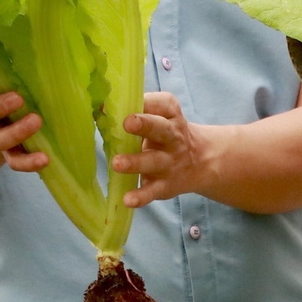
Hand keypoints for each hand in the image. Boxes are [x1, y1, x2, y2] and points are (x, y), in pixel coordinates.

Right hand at [0, 66, 46, 171]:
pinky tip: (44, 159)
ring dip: (13, 133)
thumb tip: (48, 46)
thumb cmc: (15, 84)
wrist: (9, 117)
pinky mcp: (9, 151)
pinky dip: (28, 162)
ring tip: (36, 121)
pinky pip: (14, 160)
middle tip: (18, 98)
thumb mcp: (12, 71)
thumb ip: (17, 61)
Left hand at [111, 91, 214, 207]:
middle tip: (128, 123)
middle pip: (161, 129)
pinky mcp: (164, 185)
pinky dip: (141, 197)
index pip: (164, 104)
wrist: (200, 160)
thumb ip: (138, 111)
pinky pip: (153, 191)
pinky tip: (127, 200)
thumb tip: (101, 108)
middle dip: (145, 125)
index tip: (127, 101)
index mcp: (171, 116)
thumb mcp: (162, 117)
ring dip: (135, 162)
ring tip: (116, 163)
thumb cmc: (168, 132)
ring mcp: (169, 162)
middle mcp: (173, 137)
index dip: (147, 102)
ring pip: (153, 161)